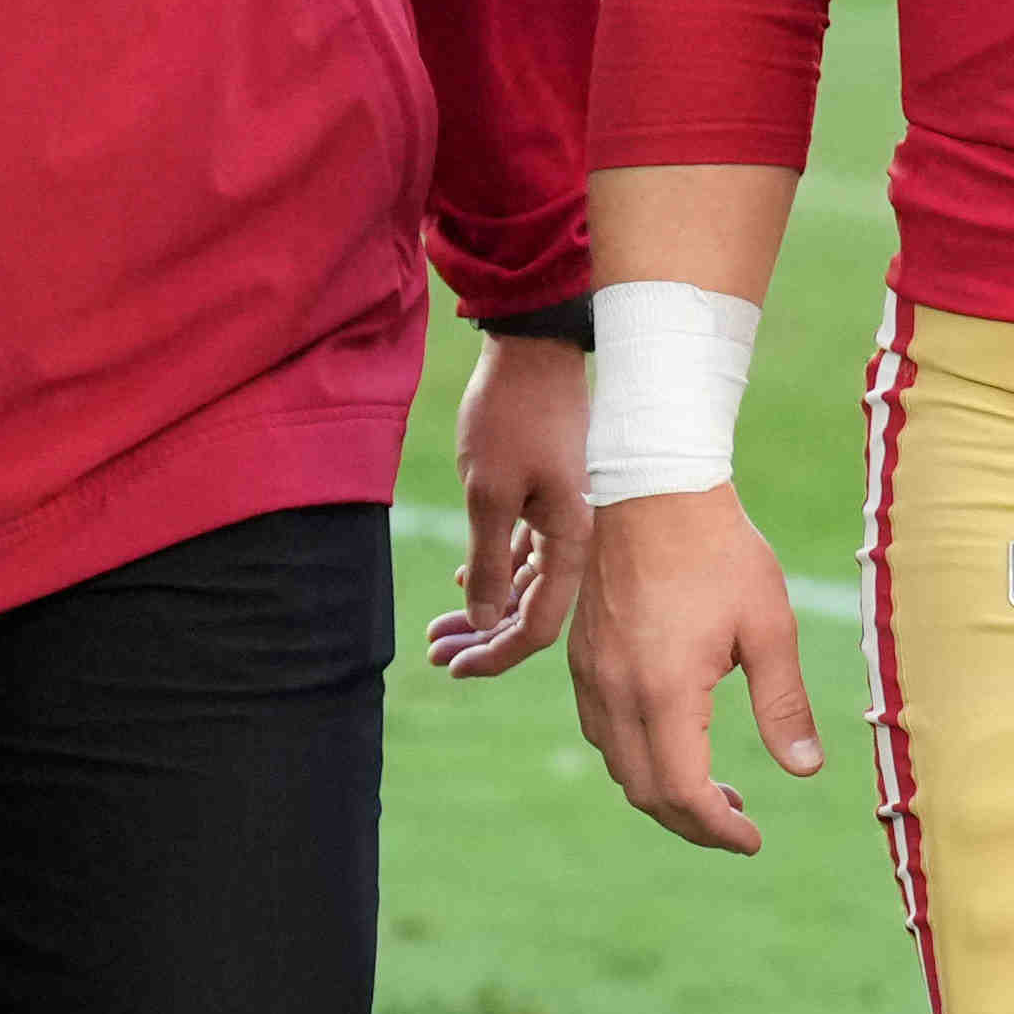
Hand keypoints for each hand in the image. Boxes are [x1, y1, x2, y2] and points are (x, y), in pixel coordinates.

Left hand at [433, 330, 588, 676]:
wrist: (534, 345)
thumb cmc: (512, 415)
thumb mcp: (488, 494)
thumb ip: (489, 562)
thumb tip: (484, 624)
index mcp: (573, 540)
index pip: (539, 624)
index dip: (496, 654)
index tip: (452, 667)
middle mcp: (578, 535)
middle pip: (532, 609)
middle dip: (484, 638)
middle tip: (435, 655)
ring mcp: (566, 514)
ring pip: (526, 581)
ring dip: (486, 607)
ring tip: (440, 630)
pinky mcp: (551, 494)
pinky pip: (527, 550)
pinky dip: (497, 570)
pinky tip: (467, 584)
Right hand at [574, 484, 820, 851]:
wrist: (651, 488)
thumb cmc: (719, 551)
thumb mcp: (769, 626)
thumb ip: (784, 703)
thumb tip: (806, 770)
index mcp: (664, 690)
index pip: (683, 791)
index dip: (718, 829)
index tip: (753, 840)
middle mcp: (615, 692)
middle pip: (645, 792)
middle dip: (692, 822)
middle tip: (739, 822)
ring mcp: (590, 676)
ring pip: (619, 766)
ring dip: (663, 791)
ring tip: (716, 790)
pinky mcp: (581, 658)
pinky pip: (602, 731)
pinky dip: (638, 757)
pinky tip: (677, 744)